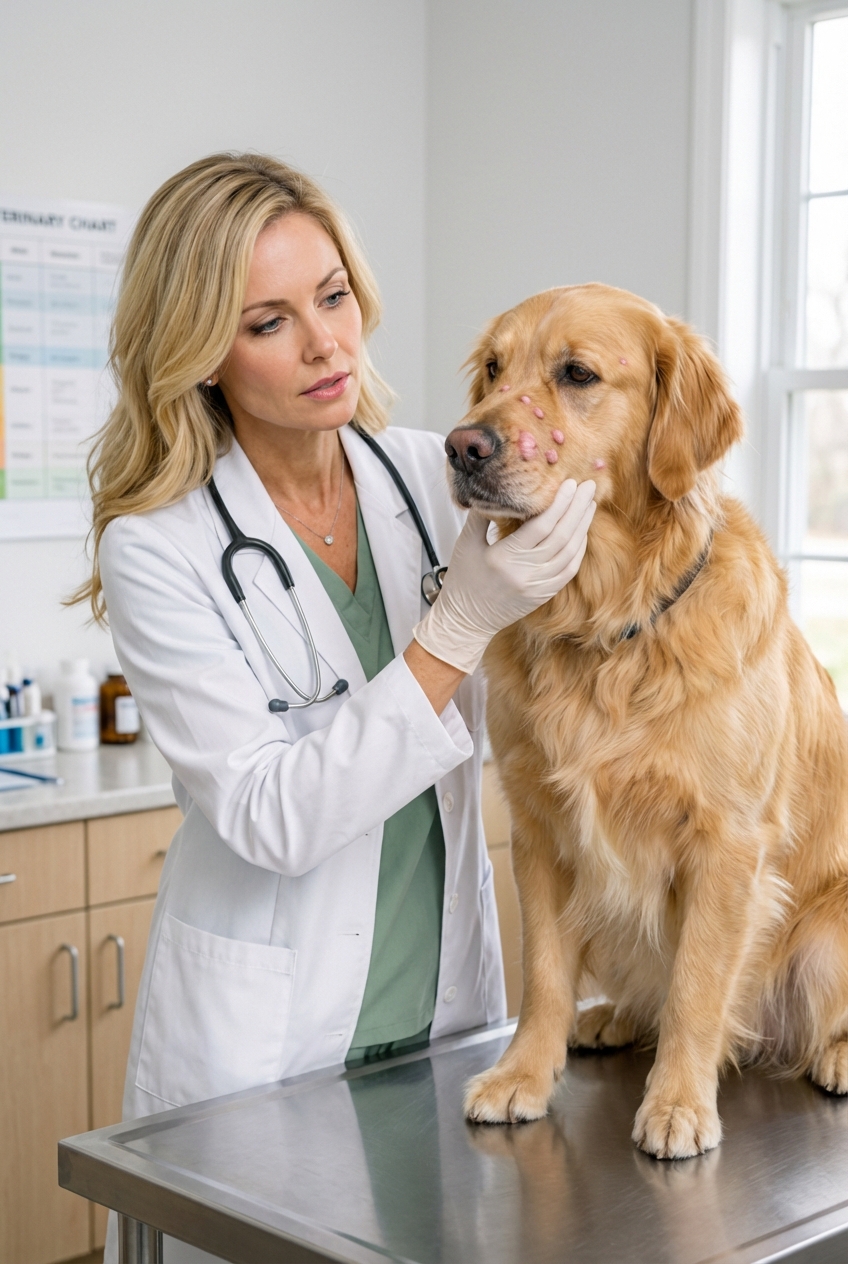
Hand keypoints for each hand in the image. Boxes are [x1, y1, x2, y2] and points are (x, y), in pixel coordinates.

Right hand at [413, 478, 595, 673]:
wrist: (465, 621)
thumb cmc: (462, 581)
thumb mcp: (465, 544)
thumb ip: (482, 516)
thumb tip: (498, 491)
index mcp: (505, 558)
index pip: (541, 526)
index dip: (559, 503)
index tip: (570, 484)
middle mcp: (525, 573)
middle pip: (561, 536)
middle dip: (578, 508)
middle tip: (589, 486)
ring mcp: (537, 587)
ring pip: (570, 554)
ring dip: (582, 527)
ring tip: (589, 505)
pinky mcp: (543, 595)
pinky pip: (568, 571)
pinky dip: (578, 550)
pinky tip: (581, 533)